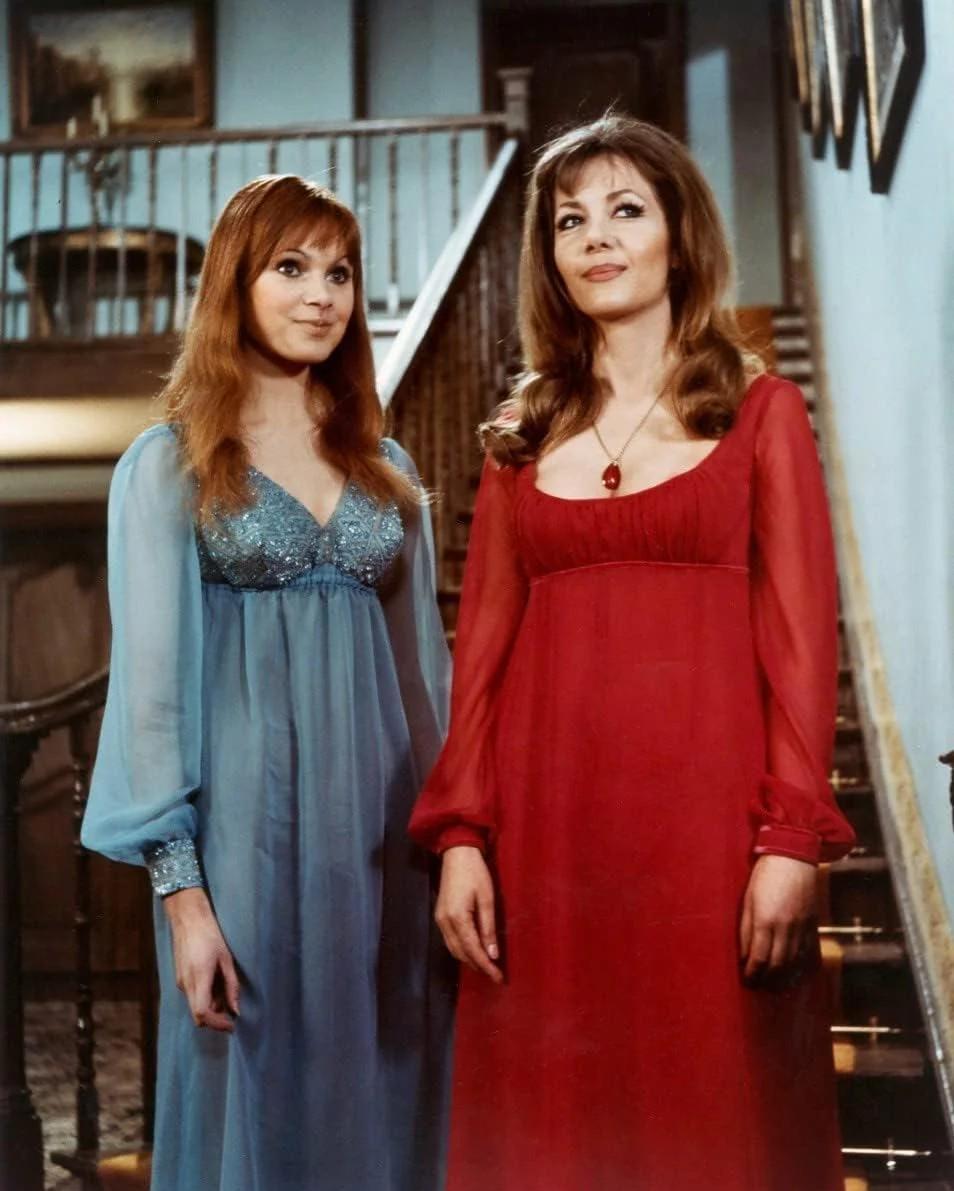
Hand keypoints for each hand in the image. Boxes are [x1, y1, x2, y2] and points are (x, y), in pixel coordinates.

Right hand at [163, 888, 239, 1030]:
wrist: (188, 919)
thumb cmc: (210, 935)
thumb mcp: (226, 959)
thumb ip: (231, 986)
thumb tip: (235, 1009)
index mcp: (199, 978)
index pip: (203, 1013)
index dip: (217, 1024)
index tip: (232, 1025)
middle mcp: (186, 984)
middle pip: (198, 1016)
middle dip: (215, 1020)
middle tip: (232, 1015)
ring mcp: (181, 982)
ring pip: (195, 1006)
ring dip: (211, 1008)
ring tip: (226, 994)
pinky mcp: (180, 978)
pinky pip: (193, 996)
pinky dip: (205, 998)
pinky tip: (216, 986)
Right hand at [435, 846, 502, 982]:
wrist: (457, 853)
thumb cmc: (476, 873)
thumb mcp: (487, 899)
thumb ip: (488, 928)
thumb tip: (492, 954)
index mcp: (457, 918)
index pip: (472, 950)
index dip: (486, 966)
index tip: (499, 978)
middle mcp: (445, 923)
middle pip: (461, 953)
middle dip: (478, 966)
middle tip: (495, 975)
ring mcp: (440, 920)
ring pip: (453, 949)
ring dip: (469, 959)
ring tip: (486, 967)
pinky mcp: (440, 915)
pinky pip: (450, 940)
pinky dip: (462, 949)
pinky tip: (473, 951)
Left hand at [739, 854, 817, 982]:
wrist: (793, 856)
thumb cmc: (764, 875)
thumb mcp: (747, 900)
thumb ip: (745, 930)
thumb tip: (743, 956)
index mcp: (765, 920)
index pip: (758, 959)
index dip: (752, 974)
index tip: (747, 981)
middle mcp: (786, 927)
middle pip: (778, 966)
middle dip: (767, 981)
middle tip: (759, 987)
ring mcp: (802, 927)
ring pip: (795, 963)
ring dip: (784, 979)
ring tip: (774, 986)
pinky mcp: (813, 924)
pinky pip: (809, 953)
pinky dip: (801, 968)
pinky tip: (794, 975)